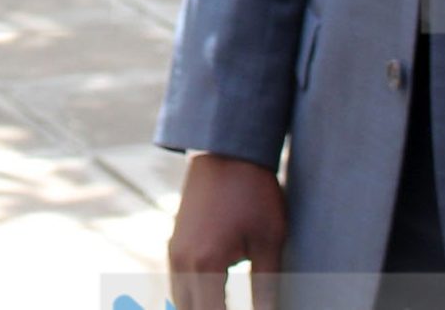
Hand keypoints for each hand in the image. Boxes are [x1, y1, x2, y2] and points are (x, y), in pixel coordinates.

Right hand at [168, 150, 287, 309]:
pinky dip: (192, 299)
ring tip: (223, 303)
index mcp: (206, 265)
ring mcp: (175, 252)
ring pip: (179, 302)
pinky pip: (177, 284)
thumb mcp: (269, 241)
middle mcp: (183, 262)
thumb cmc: (253, 193)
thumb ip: (268, 286)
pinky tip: (212, 298)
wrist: (226, 150)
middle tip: (233, 306)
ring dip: (200, 308)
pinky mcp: (175, 243)